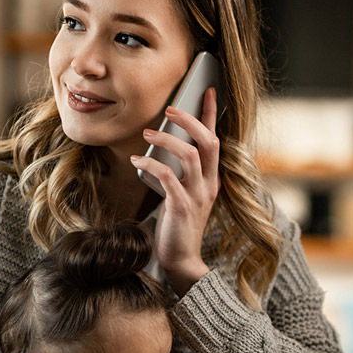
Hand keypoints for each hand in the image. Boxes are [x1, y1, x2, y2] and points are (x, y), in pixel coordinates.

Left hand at [130, 87, 220, 295]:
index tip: (208, 91)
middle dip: (191, 120)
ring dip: (167, 140)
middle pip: (209, 142)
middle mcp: (209, 185)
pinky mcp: (182, 207)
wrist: (181, 261)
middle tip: (171, 109)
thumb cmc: (177, 227)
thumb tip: (161, 148)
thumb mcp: (183, 196)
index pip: (216, 140)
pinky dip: (151, 165)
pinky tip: (136, 161)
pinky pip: (168, 177)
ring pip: (189, 156)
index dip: (212, 115)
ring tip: (146, 134)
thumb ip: (179, 174)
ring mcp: (197, 196)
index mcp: (211, 180)